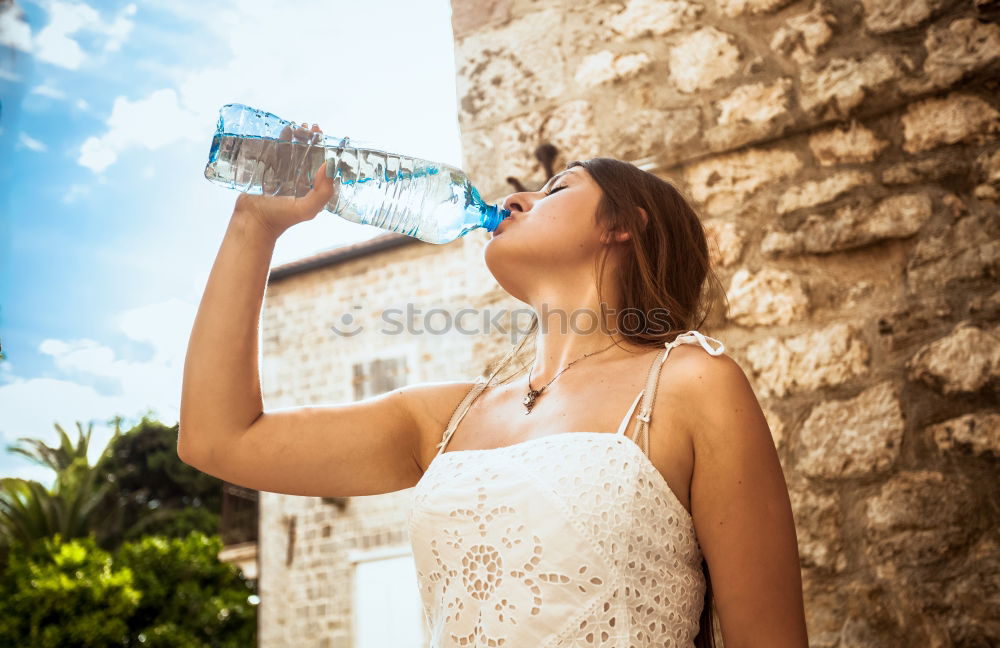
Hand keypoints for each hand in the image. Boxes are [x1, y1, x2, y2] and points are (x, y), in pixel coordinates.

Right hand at [233, 123, 336, 237]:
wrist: (252, 222)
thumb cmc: (280, 218)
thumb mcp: (307, 208)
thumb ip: (323, 192)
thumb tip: (329, 166)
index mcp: (310, 187)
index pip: (319, 163)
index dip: (322, 147)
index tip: (321, 133)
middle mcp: (297, 180)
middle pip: (305, 154)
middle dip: (308, 140)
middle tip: (308, 126)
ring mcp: (281, 176)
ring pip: (288, 152)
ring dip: (292, 138)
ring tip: (294, 126)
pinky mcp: (265, 173)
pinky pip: (272, 154)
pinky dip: (275, 143)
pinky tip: (278, 132)